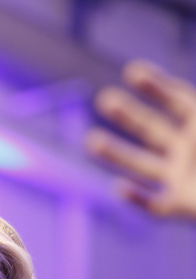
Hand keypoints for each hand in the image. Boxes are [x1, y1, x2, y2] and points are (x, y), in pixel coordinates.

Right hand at [86, 60, 195, 217]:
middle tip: (103, 100)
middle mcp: (190, 151)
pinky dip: (136, 198)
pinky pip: (153, 204)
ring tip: (91, 141)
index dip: (155, 86)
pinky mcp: (180, 207)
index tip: (132, 71)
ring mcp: (183, 179)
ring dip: (117, 154)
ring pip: (143, 165)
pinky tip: (120, 189)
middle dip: (127, 116)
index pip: (176, 101)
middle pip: (152, 130)